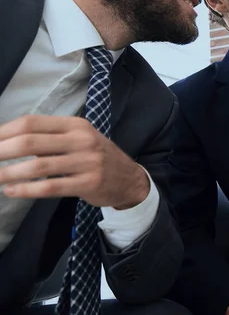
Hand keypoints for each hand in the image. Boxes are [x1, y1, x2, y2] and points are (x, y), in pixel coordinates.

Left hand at [0, 115, 148, 208]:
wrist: (129, 179)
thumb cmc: (96, 157)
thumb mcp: (79, 139)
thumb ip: (49, 138)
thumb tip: (8, 141)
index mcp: (76, 125)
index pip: (32, 123)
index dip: (4, 132)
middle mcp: (82, 140)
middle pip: (31, 142)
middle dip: (1, 151)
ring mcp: (87, 162)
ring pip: (39, 166)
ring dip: (9, 173)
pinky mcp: (89, 183)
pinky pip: (51, 187)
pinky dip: (26, 190)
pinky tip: (11, 191)